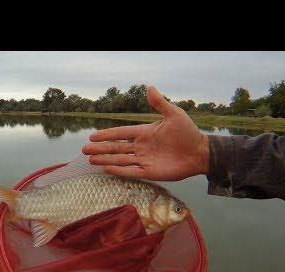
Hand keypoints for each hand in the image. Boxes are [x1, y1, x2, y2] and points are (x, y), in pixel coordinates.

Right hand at [82, 85, 208, 180]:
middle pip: (116, 148)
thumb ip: (160, 103)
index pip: (121, 134)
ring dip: (106, 160)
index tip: (93, 136)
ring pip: (120, 160)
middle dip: (101, 149)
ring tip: (91, 160)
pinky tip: (106, 169)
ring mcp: (144, 160)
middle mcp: (141, 147)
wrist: (199, 153)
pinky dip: (119, 170)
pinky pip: (131, 172)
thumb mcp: (174, 115)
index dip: (107, 135)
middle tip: (85, 149)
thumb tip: (149, 87)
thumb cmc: (188, 132)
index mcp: (144, 133)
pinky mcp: (149, 172)